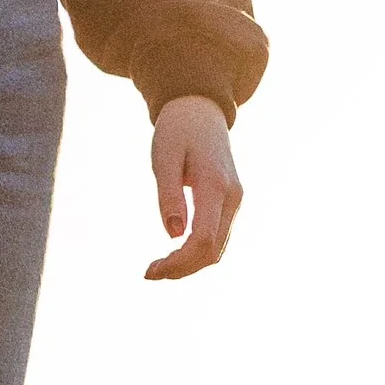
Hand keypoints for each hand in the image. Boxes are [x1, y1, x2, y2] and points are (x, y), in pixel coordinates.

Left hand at [145, 94, 240, 280]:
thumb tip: (173, 234)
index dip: (179, 262)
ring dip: (190, 265)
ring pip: (218, 249)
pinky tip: (174, 255)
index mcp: (216, 185)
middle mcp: (233, 198)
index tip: (150, 271)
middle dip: (182, 269)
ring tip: (157, 268)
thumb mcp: (164, 156)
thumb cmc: (177, 131)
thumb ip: (169, 194)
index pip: (203, 239)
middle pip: (214, 251)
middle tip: (149, 273)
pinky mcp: (230, 204)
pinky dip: (197, 254)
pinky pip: (218, 238)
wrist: (200, 111)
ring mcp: (235, 202)